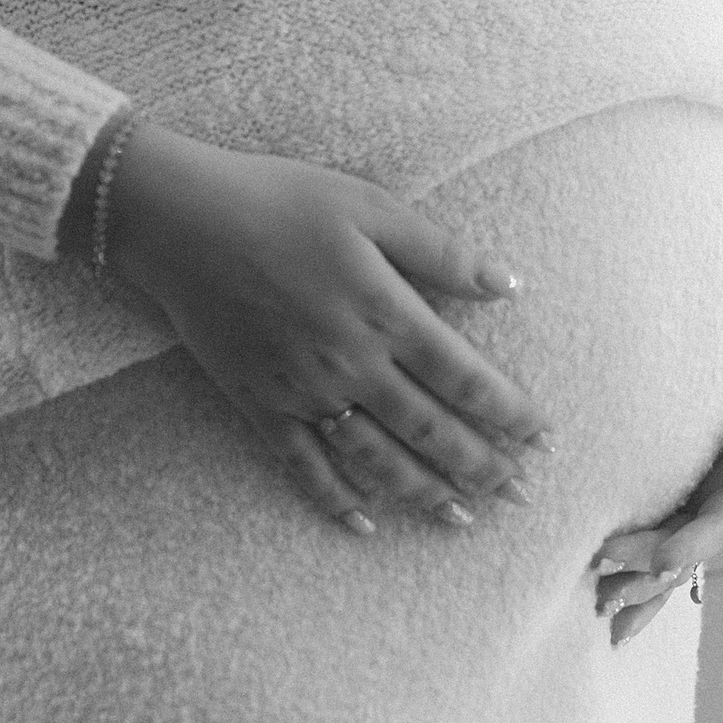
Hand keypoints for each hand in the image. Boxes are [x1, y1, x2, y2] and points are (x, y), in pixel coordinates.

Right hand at [105, 121, 553, 533]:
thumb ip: (442, 253)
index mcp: (385, 311)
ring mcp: (303, 391)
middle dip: (483, 466)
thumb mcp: (371, 207)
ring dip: (424, 493)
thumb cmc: (280, 199)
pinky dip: (335, 500)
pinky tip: (366, 523)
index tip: (542, 437)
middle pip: (431, 430)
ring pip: (377, 458)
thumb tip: (510, 285)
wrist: (180, 220)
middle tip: (522, 496)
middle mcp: (350, 363)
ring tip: (463, 519)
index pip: (465, 378)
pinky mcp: (259, 405)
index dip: (509, 413)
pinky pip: (304, 466)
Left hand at [592, 332, 722, 646]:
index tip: (662, 559)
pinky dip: (631, 579)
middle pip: (683, 551)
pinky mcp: (671, 511)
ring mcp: (693, 517)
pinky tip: (601, 606)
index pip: (720, 526)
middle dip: (646, 567)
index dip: (692, 545)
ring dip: (635, 587)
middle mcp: (717, 513)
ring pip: (665, 563)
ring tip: (600, 607)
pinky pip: (651, 550)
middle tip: (603, 565)